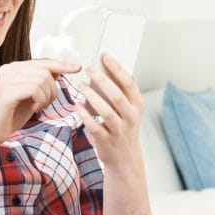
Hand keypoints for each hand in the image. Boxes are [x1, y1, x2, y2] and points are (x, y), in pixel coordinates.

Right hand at [0, 59, 80, 147]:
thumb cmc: (11, 116)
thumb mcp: (31, 96)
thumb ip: (41, 82)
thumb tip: (59, 69)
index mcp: (13, 68)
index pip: (43, 62)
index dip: (62, 64)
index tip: (77, 67)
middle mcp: (8, 69)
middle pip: (45, 71)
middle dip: (52, 90)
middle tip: (44, 104)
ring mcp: (6, 79)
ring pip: (42, 80)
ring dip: (47, 97)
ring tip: (37, 107)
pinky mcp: (6, 91)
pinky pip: (35, 89)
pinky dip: (40, 100)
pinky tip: (34, 109)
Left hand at [77, 53, 144, 167]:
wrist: (125, 158)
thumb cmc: (124, 127)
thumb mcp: (131, 109)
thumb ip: (126, 91)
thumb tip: (118, 68)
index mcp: (137, 105)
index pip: (129, 83)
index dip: (117, 68)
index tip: (105, 56)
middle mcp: (131, 117)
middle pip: (117, 95)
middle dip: (102, 80)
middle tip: (89, 68)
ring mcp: (119, 130)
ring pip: (106, 111)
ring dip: (92, 96)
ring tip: (81, 85)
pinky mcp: (107, 141)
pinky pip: (94, 126)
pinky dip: (84, 115)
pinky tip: (77, 105)